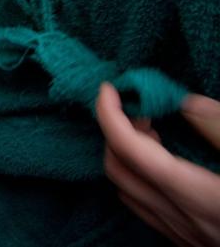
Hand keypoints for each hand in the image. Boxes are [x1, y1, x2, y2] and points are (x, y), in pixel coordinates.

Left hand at [96, 84, 219, 245]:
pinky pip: (144, 208)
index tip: (110, 88)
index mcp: (200, 195)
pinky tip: (166, 161)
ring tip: (154, 131)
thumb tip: (185, 102)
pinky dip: (139, 177)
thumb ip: (219, 125)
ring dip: (126, 155)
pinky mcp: (189, 242)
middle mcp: (183, 219)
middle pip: (118, 170)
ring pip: (126, 192)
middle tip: (141, 108)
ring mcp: (184, 236)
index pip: (129, 150)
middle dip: (115, 132)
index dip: (110, 114)